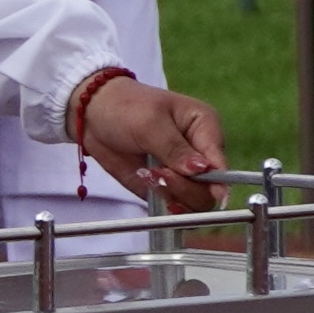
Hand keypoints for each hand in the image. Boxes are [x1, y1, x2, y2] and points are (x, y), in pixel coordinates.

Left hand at [80, 76, 226, 209]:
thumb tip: (203, 169)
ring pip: (193, 202)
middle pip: (210, 190)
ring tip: (149, 174)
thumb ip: (176, 149)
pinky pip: (173, 205)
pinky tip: (145, 179)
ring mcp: (183, 172)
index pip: (220, 162)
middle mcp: (199, 153)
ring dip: (171, 194)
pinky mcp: (165, 186)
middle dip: (185, 188)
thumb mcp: (150, 123)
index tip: (197, 186)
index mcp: (205, 128)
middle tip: (160, 174)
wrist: (93, 114)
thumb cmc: (126, 107)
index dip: (214, 181)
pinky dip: (160, 199)